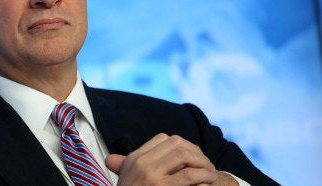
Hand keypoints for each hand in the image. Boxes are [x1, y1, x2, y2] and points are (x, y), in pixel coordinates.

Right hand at [105, 133, 237, 185]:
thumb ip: (125, 166)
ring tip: (210, 173)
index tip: (191, 156)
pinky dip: (203, 176)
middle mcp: (141, 164)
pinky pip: (189, 175)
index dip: (182, 145)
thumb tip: (112, 159)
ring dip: (202, 163)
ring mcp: (152, 176)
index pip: (163, 139)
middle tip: (206, 164)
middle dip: (196, 152)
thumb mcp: (125, 179)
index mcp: (135, 159)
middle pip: (176, 144)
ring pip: (184, 156)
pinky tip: (208, 182)